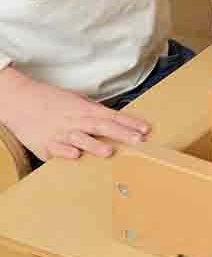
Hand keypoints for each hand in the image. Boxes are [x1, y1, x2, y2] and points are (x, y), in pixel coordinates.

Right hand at [0, 67, 149, 161]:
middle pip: (102, 127)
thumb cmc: (51, 101)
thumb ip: (94, 111)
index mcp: (86, 110)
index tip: (145, 129)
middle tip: (138, 140)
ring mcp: (60, 134)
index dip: (130, 123)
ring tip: (109, 152)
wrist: (21, 101)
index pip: (113, 116)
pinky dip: (65, 152)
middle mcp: (76, 121)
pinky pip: (57, 150)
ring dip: (95, 146)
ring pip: (81, 140)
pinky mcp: (45, 146)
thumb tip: (114, 119)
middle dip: (122, 134)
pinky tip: (75, 156)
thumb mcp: (77, 101)